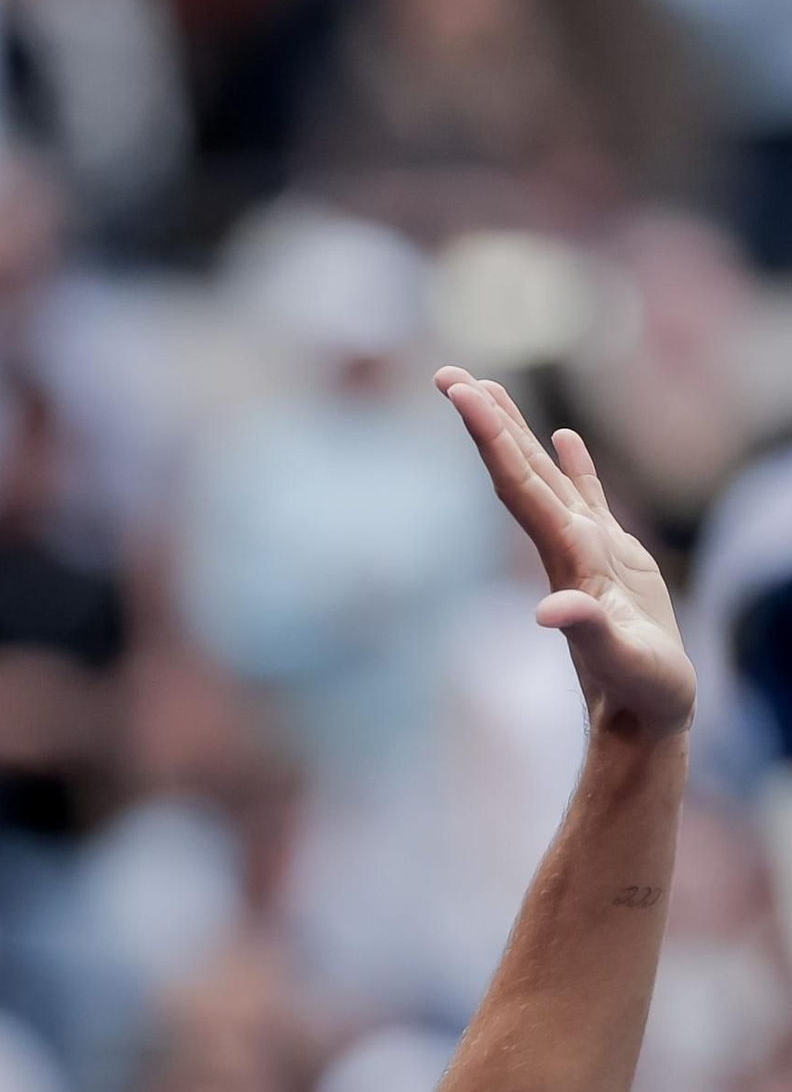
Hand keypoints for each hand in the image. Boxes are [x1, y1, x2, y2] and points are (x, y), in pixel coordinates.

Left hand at [438, 368, 695, 736]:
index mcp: (567, 555)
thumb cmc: (639, 692)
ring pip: (545, 475)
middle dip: (485, 420)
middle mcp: (567, 545)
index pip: (517, 484)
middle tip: (447, 373)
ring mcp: (587, 550)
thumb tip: (550, 611)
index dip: (489, 437)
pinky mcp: (612, 559)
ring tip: (489, 388)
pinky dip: (574, 463)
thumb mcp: (622, 660)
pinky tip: (563, 436)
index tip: (460, 393)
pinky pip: (587, 496)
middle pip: (517, 470)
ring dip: (516, 432)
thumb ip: (586, 630)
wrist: (643, 718)